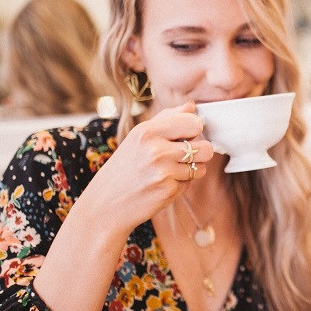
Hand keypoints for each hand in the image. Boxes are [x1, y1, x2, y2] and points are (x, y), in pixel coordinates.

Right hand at [82, 102, 213, 236]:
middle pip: (206, 148)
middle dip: (199, 153)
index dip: (195, 130)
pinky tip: (161, 185)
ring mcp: (163, 172)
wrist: (104, 204)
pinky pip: (190, 184)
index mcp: (147, 131)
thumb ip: (167, 118)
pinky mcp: (168, 191)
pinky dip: (180, 185)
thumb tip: (191, 106)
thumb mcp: (138, 137)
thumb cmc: (124, 167)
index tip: (186, 135)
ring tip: (169, 171)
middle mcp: (156, 150)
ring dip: (190, 170)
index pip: (194, 123)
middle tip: (182, 156)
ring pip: (201, 167)